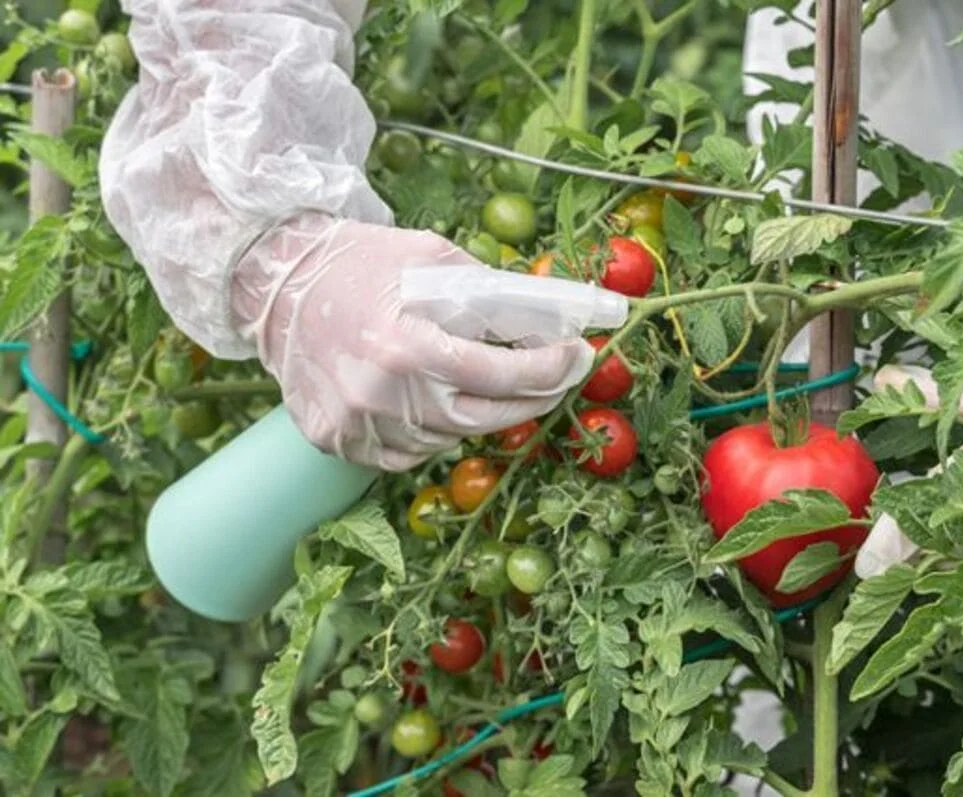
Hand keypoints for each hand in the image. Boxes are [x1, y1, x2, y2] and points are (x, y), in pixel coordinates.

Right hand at [230, 212, 627, 471]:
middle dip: (533, 398)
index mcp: (406, 345)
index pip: (501, 375)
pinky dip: (434, 432)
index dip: (552, 370)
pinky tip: (437, 401)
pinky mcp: (337, 441)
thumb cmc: (360, 263)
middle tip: (558, 378)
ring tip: (492, 383)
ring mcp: (356, 425)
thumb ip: (492, 295)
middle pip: (485, 418)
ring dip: (481, 414)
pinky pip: (408, 453)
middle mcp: (381, 395)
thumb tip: (550, 322)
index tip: (579, 356)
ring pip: (449, 440)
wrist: (275, 284)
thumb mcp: (433, 259)